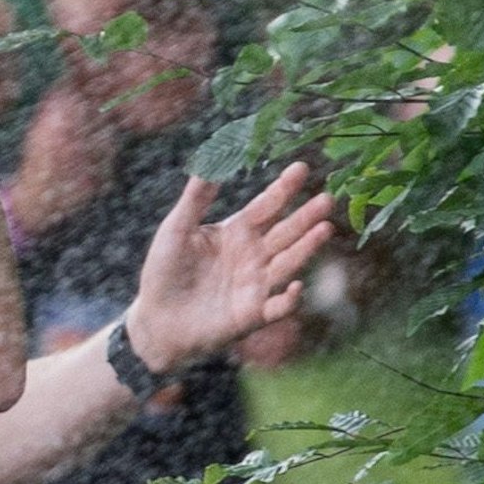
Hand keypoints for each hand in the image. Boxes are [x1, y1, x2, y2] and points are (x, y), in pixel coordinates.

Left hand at [124, 162, 334, 373]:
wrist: (156, 319)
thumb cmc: (164, 271)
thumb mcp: (176, 230)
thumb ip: (194, 200)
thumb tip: (208, 164)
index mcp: (237, 232)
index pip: (266, 206)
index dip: (283, 188)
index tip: (301, 167)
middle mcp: (254, 255)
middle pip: (285, 232)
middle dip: (306, 216)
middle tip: (327, 199)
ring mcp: (257, 284)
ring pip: (288, 262)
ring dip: (307, 248)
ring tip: (324, 229)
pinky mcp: (254, 314)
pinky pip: (278, 307)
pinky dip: (289, 299)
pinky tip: (296, 286)